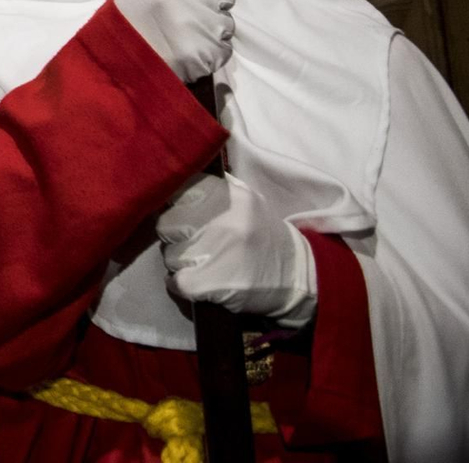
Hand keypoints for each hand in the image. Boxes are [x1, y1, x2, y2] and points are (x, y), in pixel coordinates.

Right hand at [115, 0, 234, 79]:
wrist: (121, 55)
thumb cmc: (137, 10)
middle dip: (210, 1)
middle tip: (182, 11)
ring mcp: (202, 24)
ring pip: (226, 21)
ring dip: (211, 26)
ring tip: (183, 32)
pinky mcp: (210, 51)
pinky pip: (224, 46)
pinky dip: (211, 48)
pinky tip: (188, 47)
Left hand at [159, 172, 315, 326]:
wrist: (302, 278)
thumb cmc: (267, 238)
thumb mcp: (248, 203)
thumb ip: (215, 193)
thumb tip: (176, 184)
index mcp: (231, 197)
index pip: (179, 192)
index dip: (175, 207)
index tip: (183, 216)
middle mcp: (223, 221)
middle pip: (167, 224)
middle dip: (174, 236)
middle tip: (190, 244)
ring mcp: (217, 252)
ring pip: (170, 254)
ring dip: (179, 262)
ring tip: (199, 264)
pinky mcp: (212, 282)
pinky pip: (176, 280)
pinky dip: (178, 283)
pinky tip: (191, 281)